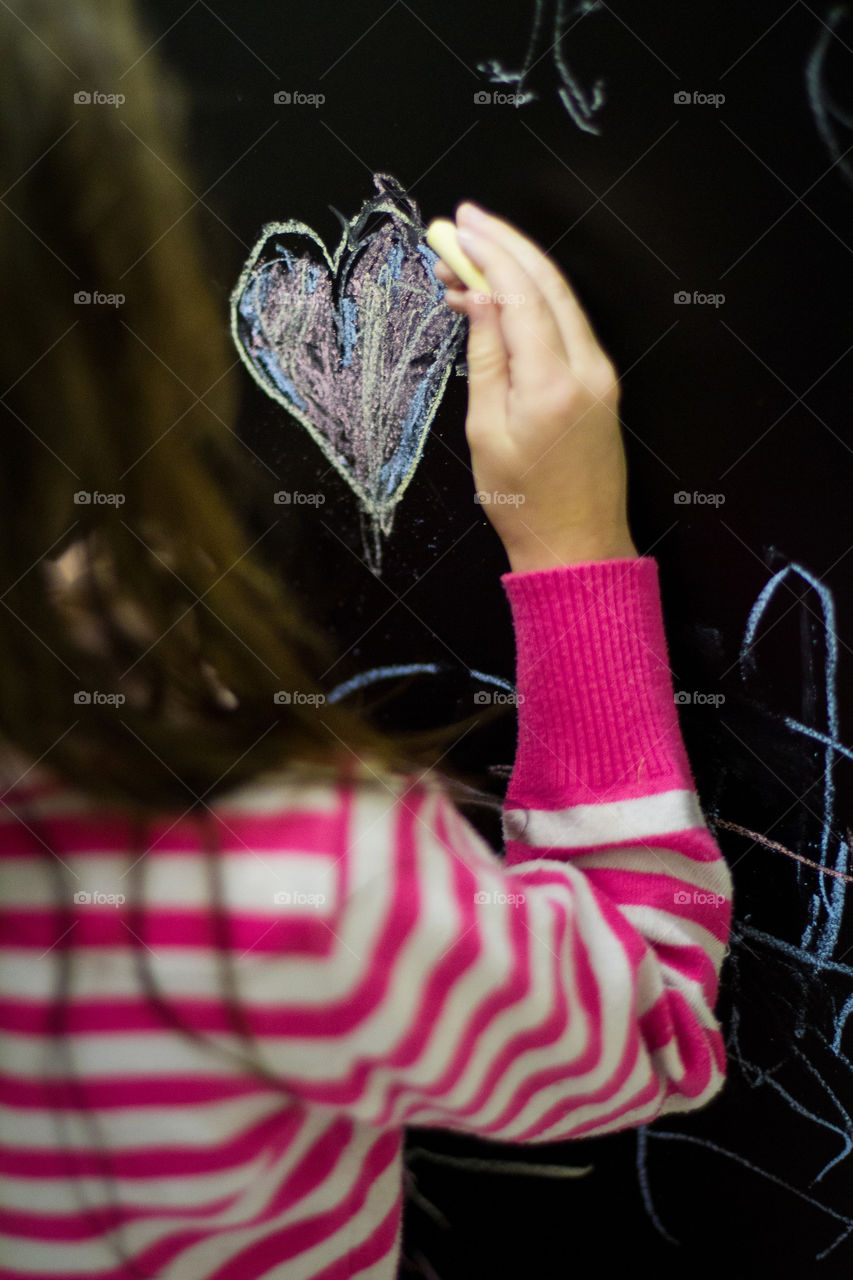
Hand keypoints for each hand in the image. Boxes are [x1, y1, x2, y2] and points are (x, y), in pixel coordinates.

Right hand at [434, 203, 637, 571]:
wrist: (577, 545)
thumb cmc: (524, 503)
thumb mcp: (487, 432)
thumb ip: (487, 357)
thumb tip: (479, 299)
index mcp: (553, 382)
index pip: (521, 294)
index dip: (488, 253)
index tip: (457, 228)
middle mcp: (587, 368)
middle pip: (548, 283)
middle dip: (505, 244)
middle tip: (464, 221)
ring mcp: (601, 374)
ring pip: (561, 299)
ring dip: (518, 269)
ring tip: (471, 256)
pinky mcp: (602, 383)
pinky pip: (567, 325)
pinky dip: (534, 301)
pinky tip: (502, 299)